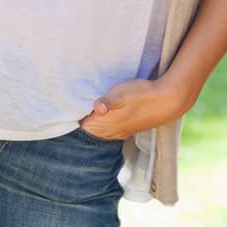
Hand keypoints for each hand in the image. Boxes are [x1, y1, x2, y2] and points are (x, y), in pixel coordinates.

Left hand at [76, 77, 195, 140]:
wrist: (167, 100)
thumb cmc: (141, 94)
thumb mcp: (122, 93)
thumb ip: (108, 101)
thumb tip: (97, 108)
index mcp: (104, 124)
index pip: (79, 129)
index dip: (69, 121)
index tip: (59, 114)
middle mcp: (109, 132)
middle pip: (86, 133)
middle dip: (76, 125)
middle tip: (64, 114)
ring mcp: (118, 132)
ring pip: (97, 133)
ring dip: (89, 125)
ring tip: (79, 115)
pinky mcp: (126, 128)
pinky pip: (107, 131)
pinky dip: (100, 126)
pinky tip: (99, 118)